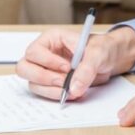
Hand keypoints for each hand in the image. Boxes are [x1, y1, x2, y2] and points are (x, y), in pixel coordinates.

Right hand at [16, 26, 134, 100]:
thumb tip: (74, 88)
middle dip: (43, 78)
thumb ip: (87, 69)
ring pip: (32, 83)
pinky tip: (70, 94)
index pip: (34, 51)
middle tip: (62, 82)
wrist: (109, 59)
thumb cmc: (102, 48)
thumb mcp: (98, 53)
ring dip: (49, 90)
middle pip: (24, 67)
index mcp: (51, 39)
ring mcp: (45, 69)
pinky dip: (54, 96)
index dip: (48, 62)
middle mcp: (44, 53)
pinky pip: (42, 92)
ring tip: (70, 90)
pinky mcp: (50, 83)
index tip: (67, 68)